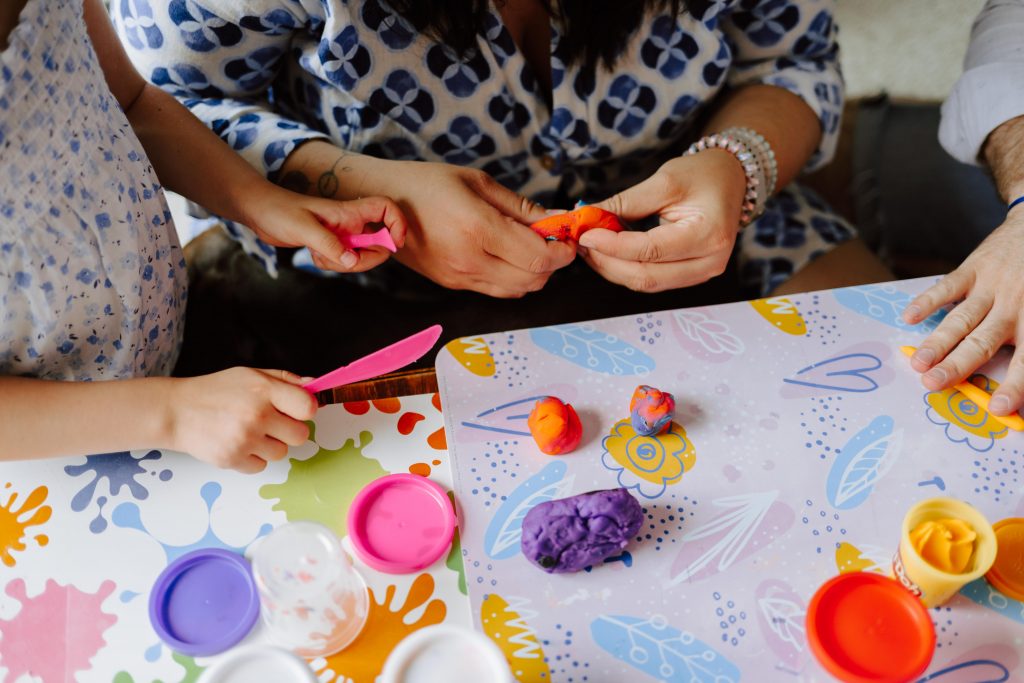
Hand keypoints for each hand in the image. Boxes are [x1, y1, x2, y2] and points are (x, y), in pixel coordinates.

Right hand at [166, 368, 316, 472]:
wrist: (176, 411)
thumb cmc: (216, 391)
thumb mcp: (251, 374)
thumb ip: (286, 380)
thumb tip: (316, 387)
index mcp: (264, 390)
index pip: (308, 408)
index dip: (305, 410)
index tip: (295, 409)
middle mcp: (257, 415)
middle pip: (300, 435)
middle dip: (289, 430)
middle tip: (271, 422)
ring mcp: (244, 440)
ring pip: (282, 453)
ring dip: (270, 444)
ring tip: (249, 431)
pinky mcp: (232, 460)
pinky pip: (261, 466)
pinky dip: (253, 458)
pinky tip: (238, 443)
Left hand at [242, 184, 406, 272]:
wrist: (260, 211)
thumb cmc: (279, 211)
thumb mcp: (304, 229)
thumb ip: (329, 244)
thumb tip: (352, 261)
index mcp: (349, 212)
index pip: (387, 209)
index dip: (398, 224)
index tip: (395, 244)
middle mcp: (350, 222)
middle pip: (378, 243)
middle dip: (364, 259)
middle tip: (342, 261)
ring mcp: (342, 234)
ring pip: (360, 256)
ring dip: (343, 264)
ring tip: (318, 255)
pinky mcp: (332, 244)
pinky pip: (344, 260)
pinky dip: (332, 264)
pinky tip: (313, 255)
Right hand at [366, 160, 576, 297]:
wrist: (382, 204)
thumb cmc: (428, 184)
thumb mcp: (478, 183)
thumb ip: (521, 208)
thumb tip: (558, 221)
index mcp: (477, 228)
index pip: (538, 257)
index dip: (562, 252)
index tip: (568, 238)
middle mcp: (469, 259)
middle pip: (533, 280)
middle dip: (552, 264)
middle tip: (552, 241)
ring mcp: (459, 277)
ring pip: (517, 291)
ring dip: (534, 274)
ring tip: (530, 247)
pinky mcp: (452, 284)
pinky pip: (495, 290)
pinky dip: (512, 278)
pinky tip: (507, 255)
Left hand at [580, 150, 745, 291]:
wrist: (731, 180)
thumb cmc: (702, 175)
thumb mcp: (664, 180)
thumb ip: (625, 203)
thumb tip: (588, 217)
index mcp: (709, 235)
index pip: (651, 250)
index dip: (613, 245)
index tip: (586, 233)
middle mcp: (710, 262)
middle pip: (647, 276)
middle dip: (608, 262)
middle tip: (582, 243)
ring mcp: (702, 273)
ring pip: (647, 283)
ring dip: (614, 268)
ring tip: (591, 247)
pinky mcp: (691, 275)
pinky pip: (654, 279)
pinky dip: (627, 268)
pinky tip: (609, 253)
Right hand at [902, 208, 1023, 414]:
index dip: (1015, 385)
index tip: (998, 408)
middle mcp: (1013, 305)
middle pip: (981, 342)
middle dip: (956, 366)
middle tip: (933, 385)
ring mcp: (991, 286)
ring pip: (961, 320)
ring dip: (937, 342)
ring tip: (918, 363)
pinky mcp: (973, 269)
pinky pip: (947, 286)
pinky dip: (928, 300)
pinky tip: (909, 316)